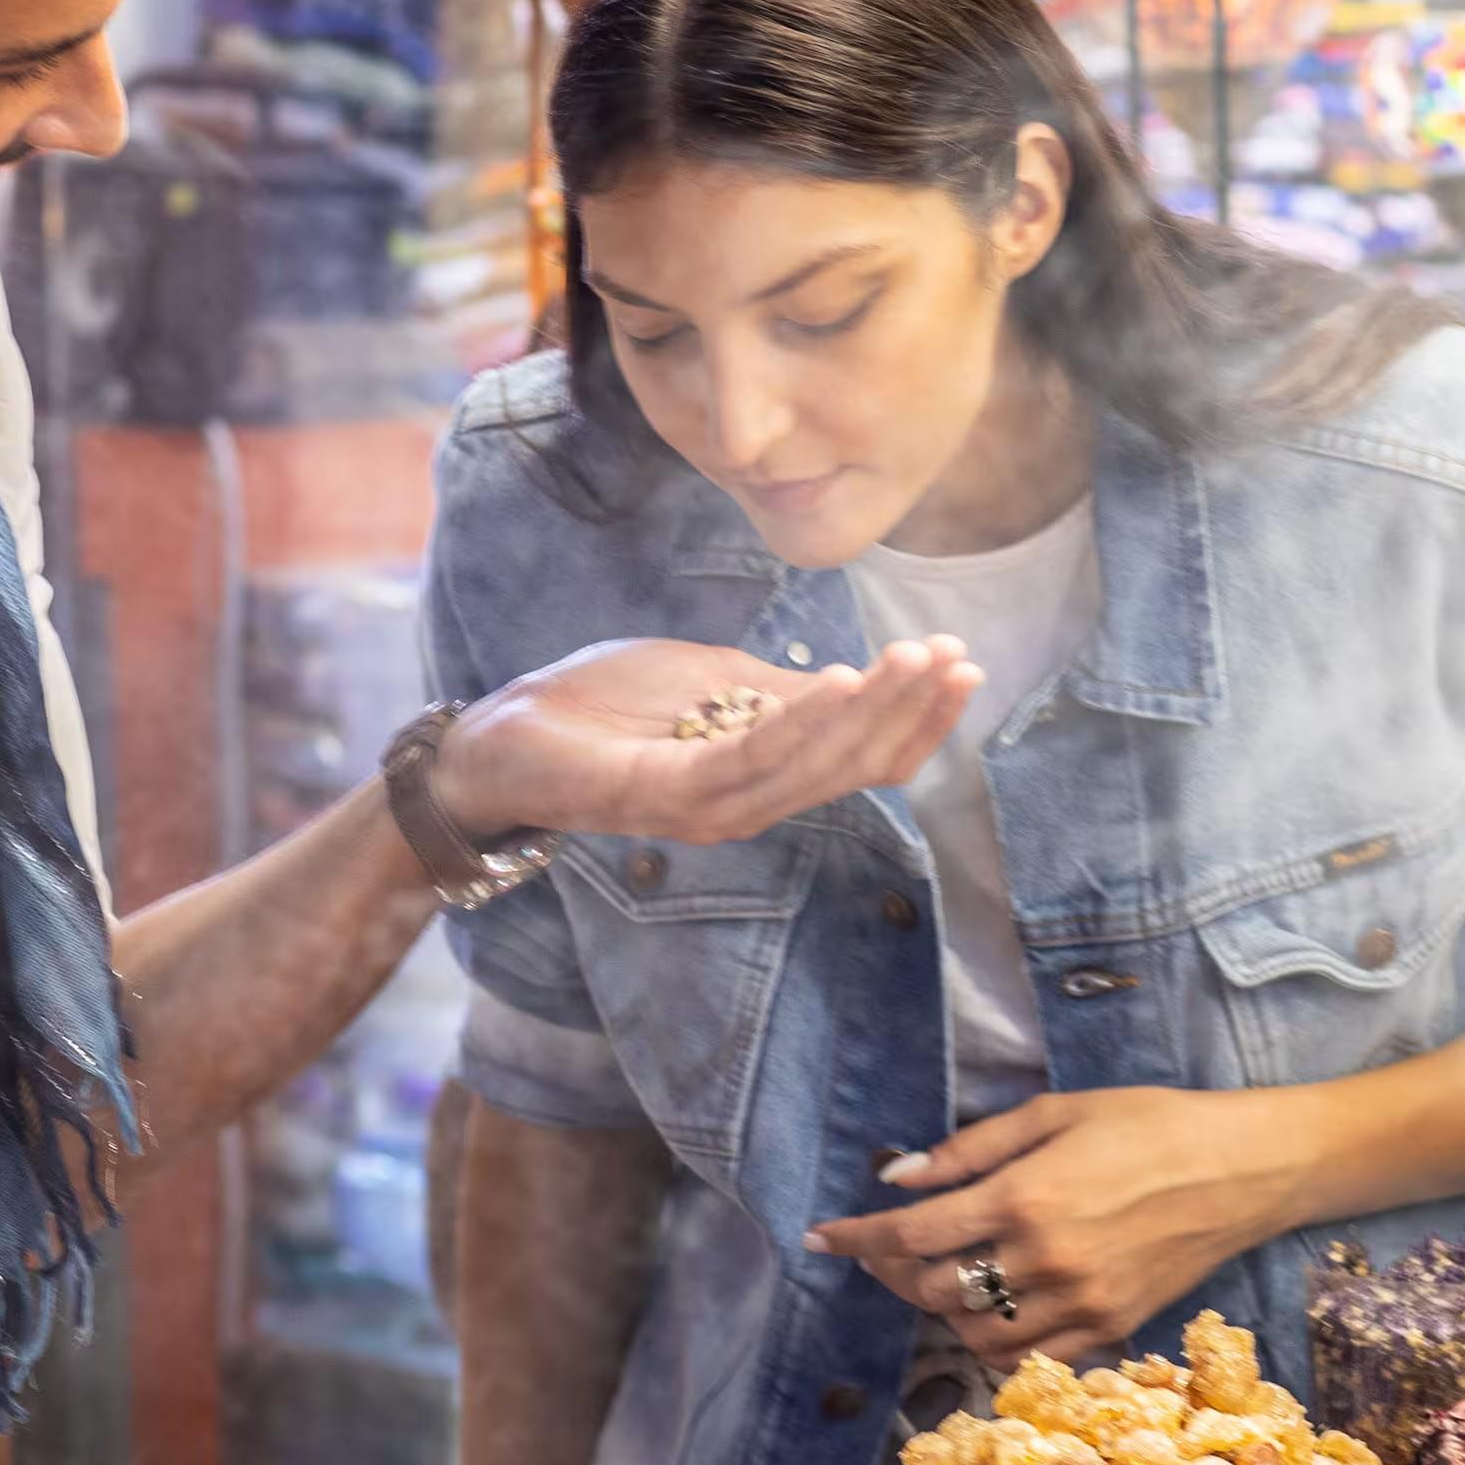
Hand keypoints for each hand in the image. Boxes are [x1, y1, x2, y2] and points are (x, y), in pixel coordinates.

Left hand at [432, 635, 975, 852]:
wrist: (500, 736)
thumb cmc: (599, 706)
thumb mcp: (707, 680)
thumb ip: (776, 691)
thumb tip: (856, 681)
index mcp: (760, 775)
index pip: (860, 758)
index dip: (916, 719)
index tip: (964, 662)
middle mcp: (746, 803)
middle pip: (850, 766)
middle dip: (909, 711)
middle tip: (956, 657)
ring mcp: (708, 808)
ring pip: (812, 768)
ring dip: (871, 713)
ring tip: (914, 662)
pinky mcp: (666, 797)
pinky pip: (750, 760)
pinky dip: (803, 724)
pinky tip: (843, 681)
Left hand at [804, 1085, 1309, 1365]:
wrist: (1245, 1169)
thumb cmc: (1150, 1123)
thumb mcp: (1056, 1112)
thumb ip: (971, 1149)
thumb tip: (899, 1177)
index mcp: (1026, 1196)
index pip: (914, 1232)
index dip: (858, 1238)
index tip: (822, 1238)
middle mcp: (1045, 1258)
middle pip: (935, 1289)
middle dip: (895, 1272)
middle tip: (889, 1249)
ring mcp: (1080, 1302)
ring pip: (975, 1332)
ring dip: (942, 1310)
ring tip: (942, 1277)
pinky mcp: (1110, 1327)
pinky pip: (1030, 1358)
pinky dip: (995, 1340)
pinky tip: (991, 1309)